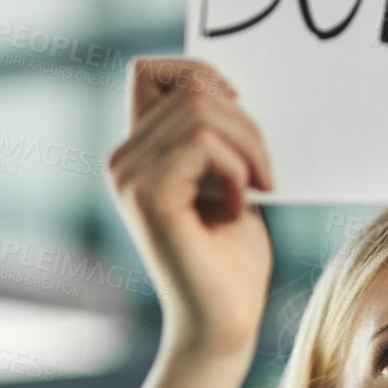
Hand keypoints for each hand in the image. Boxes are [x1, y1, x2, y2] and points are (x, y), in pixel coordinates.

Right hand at [107, 57, 274, 362]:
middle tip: (264, 170)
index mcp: (138, 150)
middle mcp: (123, 160)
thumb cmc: (232, 251)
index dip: (199, 74)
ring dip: (248, 146)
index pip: (151, 69)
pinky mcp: (148, 196)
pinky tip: (238, 205)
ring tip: (256, 186)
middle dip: (245, 121)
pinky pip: (203, 144)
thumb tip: (229, 84)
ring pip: (201, 112)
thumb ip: (213, 132)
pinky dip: (237, 168)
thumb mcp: (225, 174)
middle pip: (191, 89)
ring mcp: (130, 177)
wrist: (225, 318)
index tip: (237, 109)